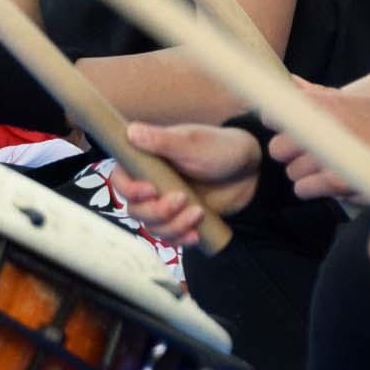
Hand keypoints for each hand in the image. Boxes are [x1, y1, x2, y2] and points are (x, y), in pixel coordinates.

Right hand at [111, 120, 261, 242]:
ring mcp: (165, 203)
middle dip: (157, 211)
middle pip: (134, 209)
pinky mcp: (179, 219)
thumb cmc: (220, 148)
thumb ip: (162, 140)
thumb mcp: (192, 143)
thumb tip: (131, 131)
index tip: (152, 190)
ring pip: (152, 226)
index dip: (130, 190)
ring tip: (197, 212)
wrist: (249, 171)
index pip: (119, 179)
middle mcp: (151, 183)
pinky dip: (180, 238)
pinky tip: (196, 233)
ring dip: (172, 225)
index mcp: (147, 159)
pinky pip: (169, 237)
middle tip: (182, 199)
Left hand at [268, 82, 369, 201]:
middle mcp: (320, 126)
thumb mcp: (351, 102)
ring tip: (325, 168)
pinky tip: (326, 182)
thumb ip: (317, 94)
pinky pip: (302, 188)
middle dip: (290, 154)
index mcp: (321, 103)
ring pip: (291, 171)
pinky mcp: (334, 180)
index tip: (289, 130)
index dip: (278, 125)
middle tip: (310, 153)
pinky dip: (311, 189)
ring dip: (303, 174)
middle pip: (278, 148)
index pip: (273, 114)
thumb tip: (290, 80)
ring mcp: (326, 155)